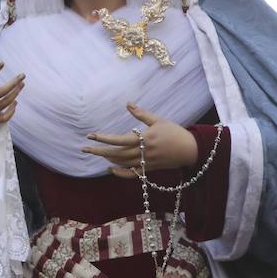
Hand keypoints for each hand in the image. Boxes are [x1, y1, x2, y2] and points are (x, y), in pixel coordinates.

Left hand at [81, 102, 198, 178]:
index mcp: (144, 139)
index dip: (103, 139)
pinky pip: (132, 174)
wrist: (192, 149)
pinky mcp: (150, 169)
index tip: (90, 136)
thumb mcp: (158, 120)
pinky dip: (120, 173)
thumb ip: (141, 114)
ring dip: (108, 159)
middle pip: (117, 154)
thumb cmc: (175, 132)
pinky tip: (111, 169)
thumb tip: (128, 103)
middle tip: (84, 149)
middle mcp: (143, 152)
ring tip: (97, 153)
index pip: (119, 140)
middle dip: (99, 151)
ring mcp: (146, 162)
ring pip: (122, 163)